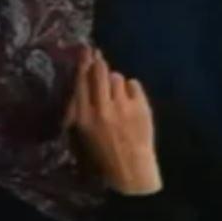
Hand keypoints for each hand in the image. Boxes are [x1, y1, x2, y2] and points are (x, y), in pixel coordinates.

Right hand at [67, 48, 161, 195]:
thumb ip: (81, 106)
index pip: (80, 80)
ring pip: (117, 77)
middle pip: (99, 72)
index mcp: (82, 115)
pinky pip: (134, 85)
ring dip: (116, 81)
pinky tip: (130, 100)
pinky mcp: (141, 108)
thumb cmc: (104, 154)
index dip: (83, 62)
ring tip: (117, 94)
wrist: (130, 170)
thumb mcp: (82, 132)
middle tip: (99, 57)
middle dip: (99, 62)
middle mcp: (100, 108)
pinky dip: (131, 89)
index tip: (85, 49)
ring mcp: (122, 107)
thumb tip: (82, 79)